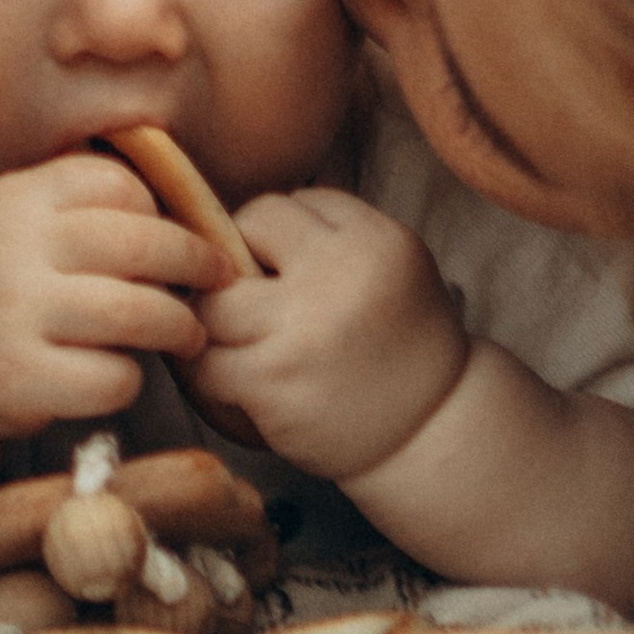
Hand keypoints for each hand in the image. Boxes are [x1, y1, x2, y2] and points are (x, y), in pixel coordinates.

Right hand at [0, 152, 232, 442]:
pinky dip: (130, 379)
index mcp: (13, 198)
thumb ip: (83, 208)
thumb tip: (191, 211)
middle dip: (197, 263)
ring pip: (141, 313)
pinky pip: (115, 377)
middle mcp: (8, 248)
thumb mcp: (17, 225)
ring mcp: (11, 314)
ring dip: (180, 327)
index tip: (175, 237)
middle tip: (218, 280)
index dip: (158, 211)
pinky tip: (116, 375)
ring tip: (187, 335)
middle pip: (142, 243)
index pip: (116, 183)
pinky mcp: (17, 379)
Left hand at [187, 187, 470, 479]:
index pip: (283, 204)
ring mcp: (299, 329)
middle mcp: (336, 275)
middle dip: (242, 270)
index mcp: (373, 239)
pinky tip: (237, 381)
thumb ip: (327, 234)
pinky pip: (204, 362)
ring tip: (244, 344)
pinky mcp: (270, 381)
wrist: (429, 429)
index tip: (289, 275)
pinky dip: (210, 373)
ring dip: (218, 323)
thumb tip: (226, 223)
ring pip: (212, 301)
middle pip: (242, 235)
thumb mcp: (390, 264)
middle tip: (259, 308)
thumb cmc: (396, 344)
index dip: (274, 240)